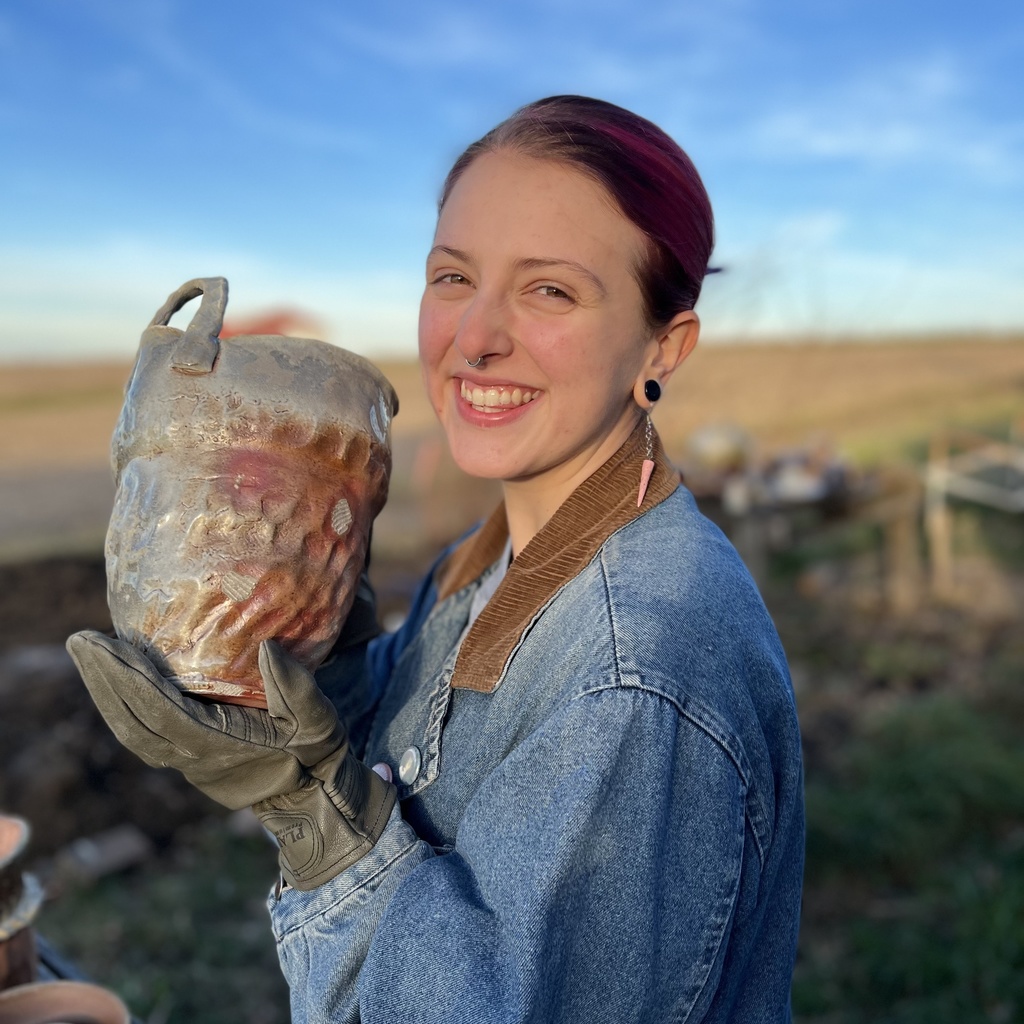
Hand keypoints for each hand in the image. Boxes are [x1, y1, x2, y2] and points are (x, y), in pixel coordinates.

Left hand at [67, 632, 395, 889]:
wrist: (310, 800)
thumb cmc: (316, 755)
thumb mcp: (317, 721)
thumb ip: (297, 687)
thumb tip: (267, 647)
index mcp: (218, 746)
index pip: (161, 713)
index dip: (129, 680)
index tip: (105, 645)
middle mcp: (192, 758)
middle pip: (133, 721)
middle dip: (104, 678)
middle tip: (79, 639)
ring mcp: (184, 762)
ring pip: (130, 730)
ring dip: (105, 691)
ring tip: (88, 651)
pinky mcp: (186, 759)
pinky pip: (141, 733)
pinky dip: (121, 705)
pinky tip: (114, 679)